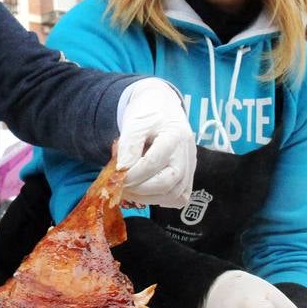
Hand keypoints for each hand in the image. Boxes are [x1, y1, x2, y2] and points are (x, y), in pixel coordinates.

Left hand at [116, 78, 195, 207]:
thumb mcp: (133, 124)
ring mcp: (190, 167)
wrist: (164, 107)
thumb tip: (122, 172)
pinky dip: (162, 200)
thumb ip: (128, 147)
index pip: (153, 163)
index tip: (116, 177)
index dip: (132, 175)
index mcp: (174, 136)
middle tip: (121, 187)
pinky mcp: (189, 176)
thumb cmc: (148, 114)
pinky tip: (147, 192)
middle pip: (167, 182)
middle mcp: (186, 154)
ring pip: (175, 194)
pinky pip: (180, 197)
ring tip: (130, 190)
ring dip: (149, 198)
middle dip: (139, 189)